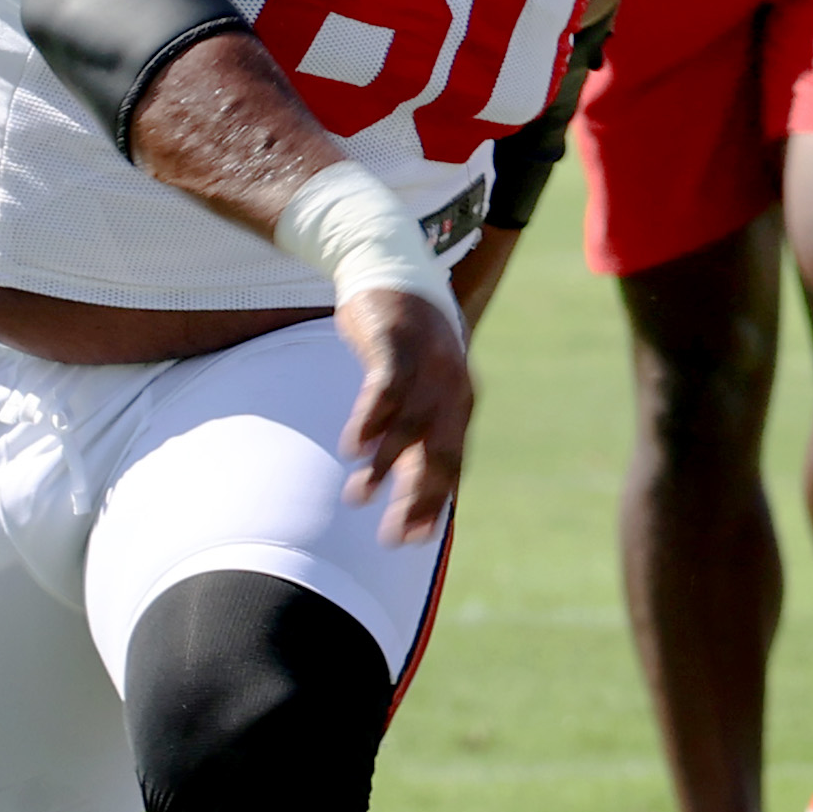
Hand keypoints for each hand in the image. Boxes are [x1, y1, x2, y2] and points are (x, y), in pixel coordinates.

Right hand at [335, 286, 473, 546]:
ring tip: (358, 497)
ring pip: (409, 426)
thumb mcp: (420, 389)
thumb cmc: (404, 342)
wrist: (393, 271)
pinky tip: (353, 447)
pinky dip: (371, 420)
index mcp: (459, 403)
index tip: (413, 540)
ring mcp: (425, 364)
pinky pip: (387, 388)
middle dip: (415, 499)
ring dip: (383, 467)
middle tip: (391, 538)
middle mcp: (450, 387)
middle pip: (437, 453)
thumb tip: (411, 489)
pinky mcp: (396, 342)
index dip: (433, 503)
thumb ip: (418, 434)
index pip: (450, 463)